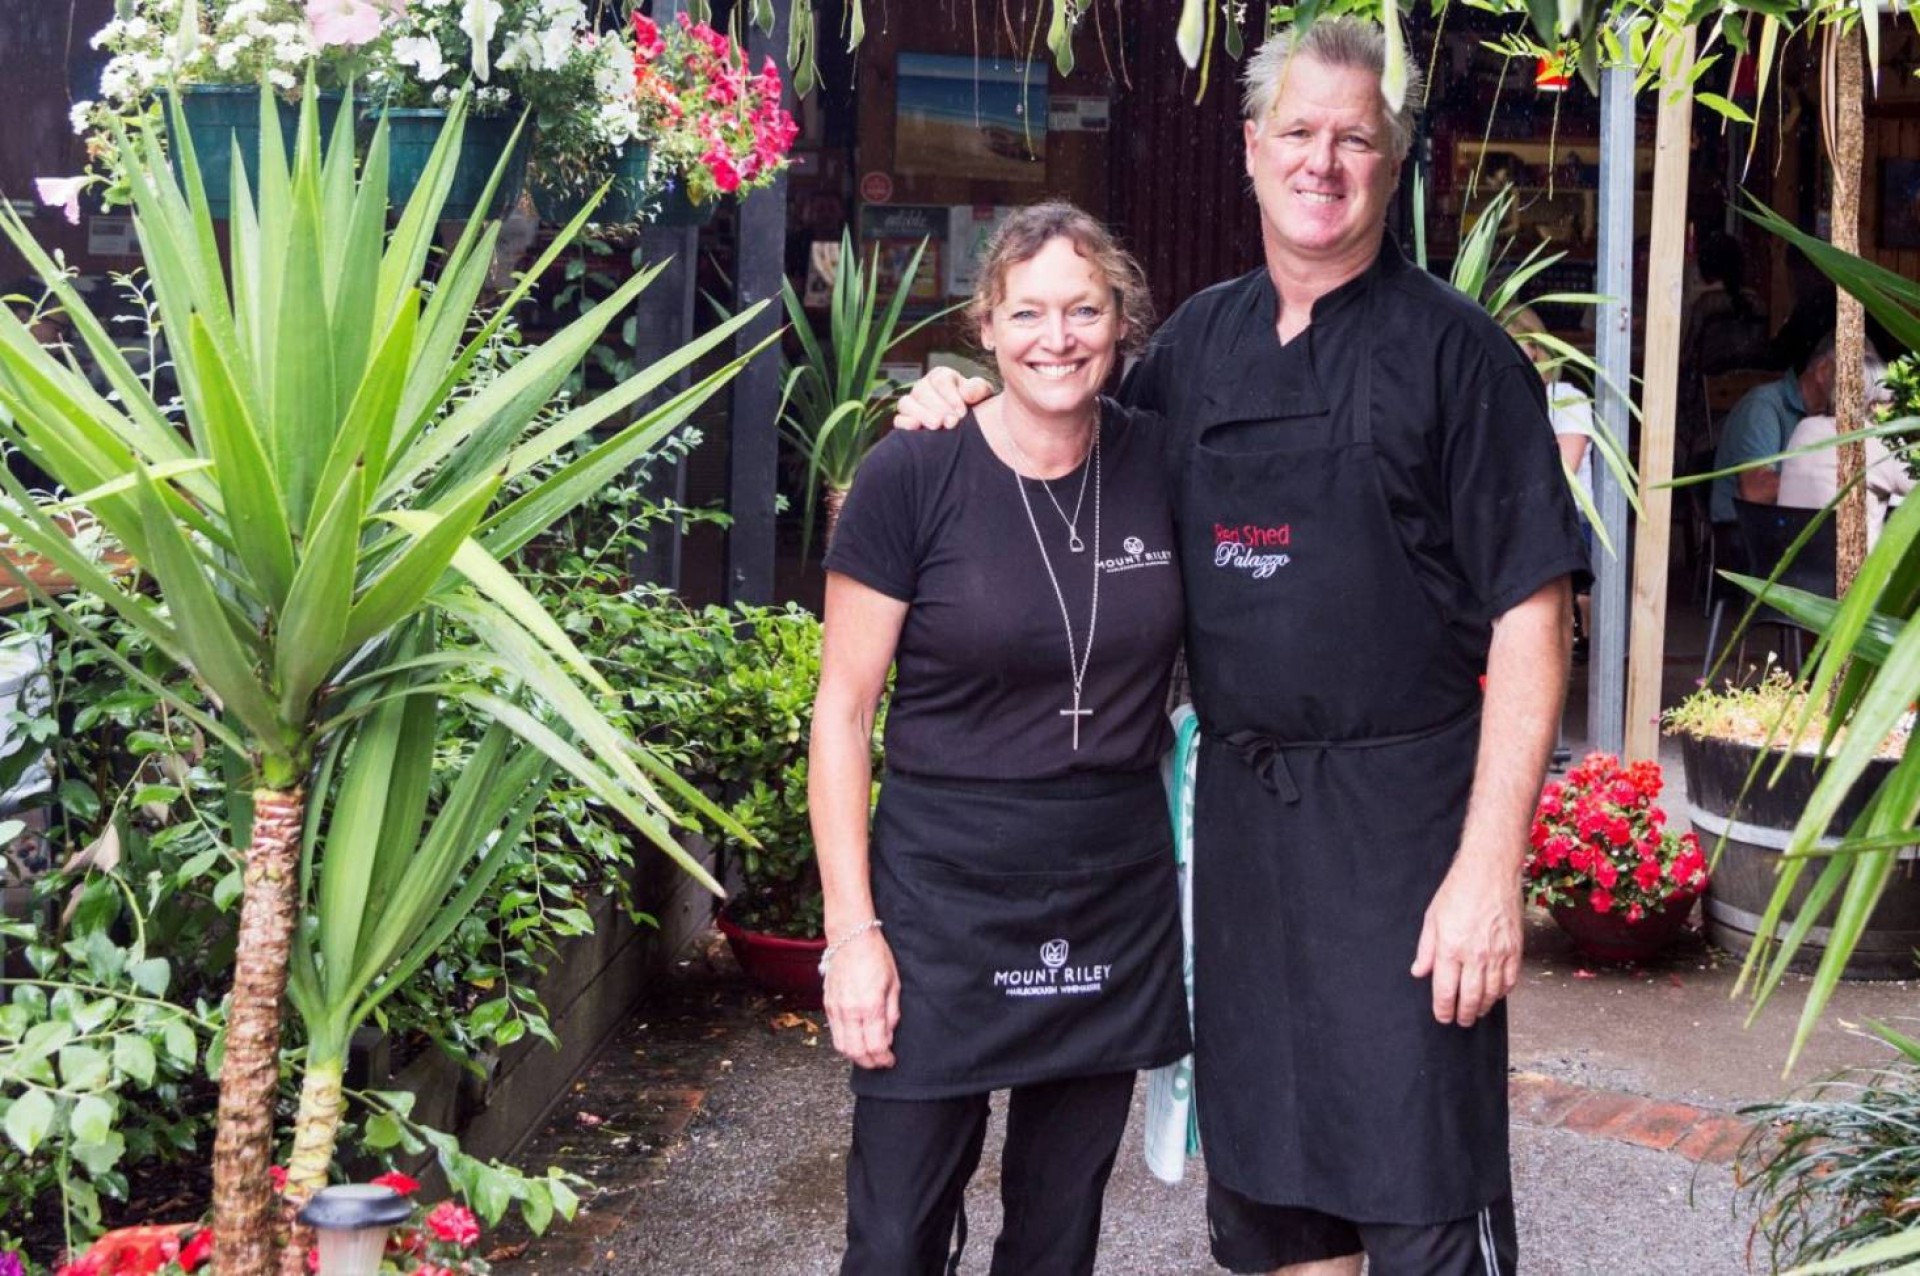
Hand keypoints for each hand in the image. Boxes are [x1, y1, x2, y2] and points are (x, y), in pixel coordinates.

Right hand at [824, 930, 899, 1068]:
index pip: (875, 1046)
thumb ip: (892, 1014)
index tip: (890, 1060)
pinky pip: (834, 1032)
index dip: (884, 1059)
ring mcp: (836, 1008)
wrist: (851, 937)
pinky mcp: (828, 1004)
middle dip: (870, 1062)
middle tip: (880, 1062)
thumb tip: (889, 1035)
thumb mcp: (894, 984)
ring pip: (842, 1046)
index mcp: (870, 1006)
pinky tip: (855, 1039)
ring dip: (855, 1055)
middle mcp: (850, 1010)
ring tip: (868, 1053)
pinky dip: (844, 1042)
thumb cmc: (876, 956)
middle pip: (856, 1052)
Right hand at [892, 366, 992, 429]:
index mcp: (940, 376)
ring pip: (906, 403)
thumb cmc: (974, 405)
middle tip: (952, 422)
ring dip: (922, 414)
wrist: (969, 425)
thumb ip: (977, 389)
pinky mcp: (904, 420)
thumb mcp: (982, 394)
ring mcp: (911, 403)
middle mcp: (923, 387)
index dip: (950, 395)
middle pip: (922, 391)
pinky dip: (905, 423)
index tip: (962, 411)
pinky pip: (898, 419)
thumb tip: (966, 393)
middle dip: (938, 407)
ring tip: (937, 425)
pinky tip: (917, 427)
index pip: (939, 380)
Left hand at [1410, 858, 1522, 1027]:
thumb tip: (1419, 972)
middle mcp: (1476, 955)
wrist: (1490, 872)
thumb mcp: (1432, 918)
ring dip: (1483, 1007)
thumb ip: (1426, 949)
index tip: (1442, 1017)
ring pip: (1492, 993)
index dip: (1443, 1010)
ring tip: (1477, 1012)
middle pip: (1470, 998)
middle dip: (1464, 1015)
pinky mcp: (1515, 949)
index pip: (1445, 992)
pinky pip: (1511, 980)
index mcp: (1451, 948)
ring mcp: (1499, 954)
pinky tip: (1496, 994)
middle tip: (1461, 1021)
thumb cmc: (1458, 890)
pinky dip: (1503, 991)